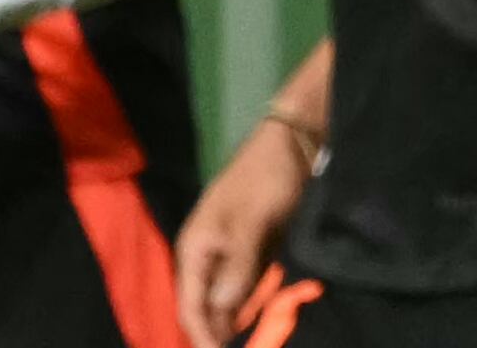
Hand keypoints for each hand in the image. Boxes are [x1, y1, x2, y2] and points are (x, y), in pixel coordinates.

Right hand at [176, 119, 309, 347]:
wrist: (289, 150)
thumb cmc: (263, 182)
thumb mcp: (250, 222)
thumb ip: (236, 266)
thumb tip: (223, 311)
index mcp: (195, 247)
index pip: (189, 305)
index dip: (201, 338)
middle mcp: (206, 257)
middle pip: (203, 310)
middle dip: (217, 338)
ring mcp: (228, 258)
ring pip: (224, 307)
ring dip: (235, 330)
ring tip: (258, 346)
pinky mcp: (249, 257)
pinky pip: (244, 295)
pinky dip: (250, 314)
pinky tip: (264, 328)